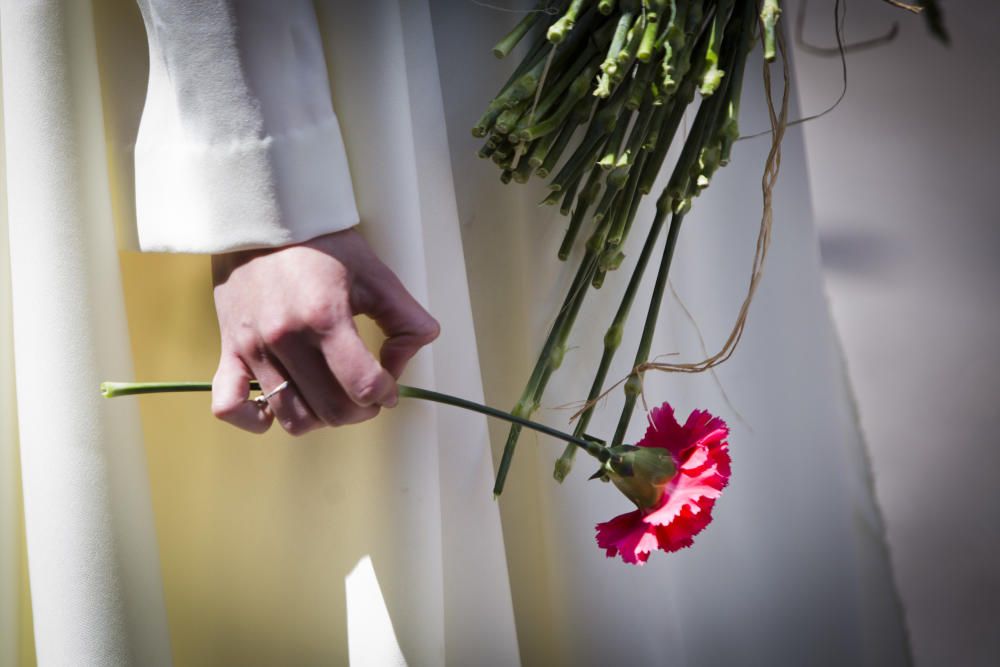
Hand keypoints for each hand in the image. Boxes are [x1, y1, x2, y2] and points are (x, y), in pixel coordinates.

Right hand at [210, 229, 439, 434]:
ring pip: (292, 417)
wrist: (264, 218)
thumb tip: (402, 363)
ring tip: (332, 395)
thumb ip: (408, 320)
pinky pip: (230, 407)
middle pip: (331, 410)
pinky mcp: (228, 351)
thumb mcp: (377, 275)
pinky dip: (255, 420)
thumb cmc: (324, 245)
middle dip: (360, 410)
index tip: (388, 385)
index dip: (386, 393)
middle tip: (366, 393)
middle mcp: (285, 338)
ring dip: (321, 417)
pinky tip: (278, 409)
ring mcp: (252, 348)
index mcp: (325, 317)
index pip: (363, 386)